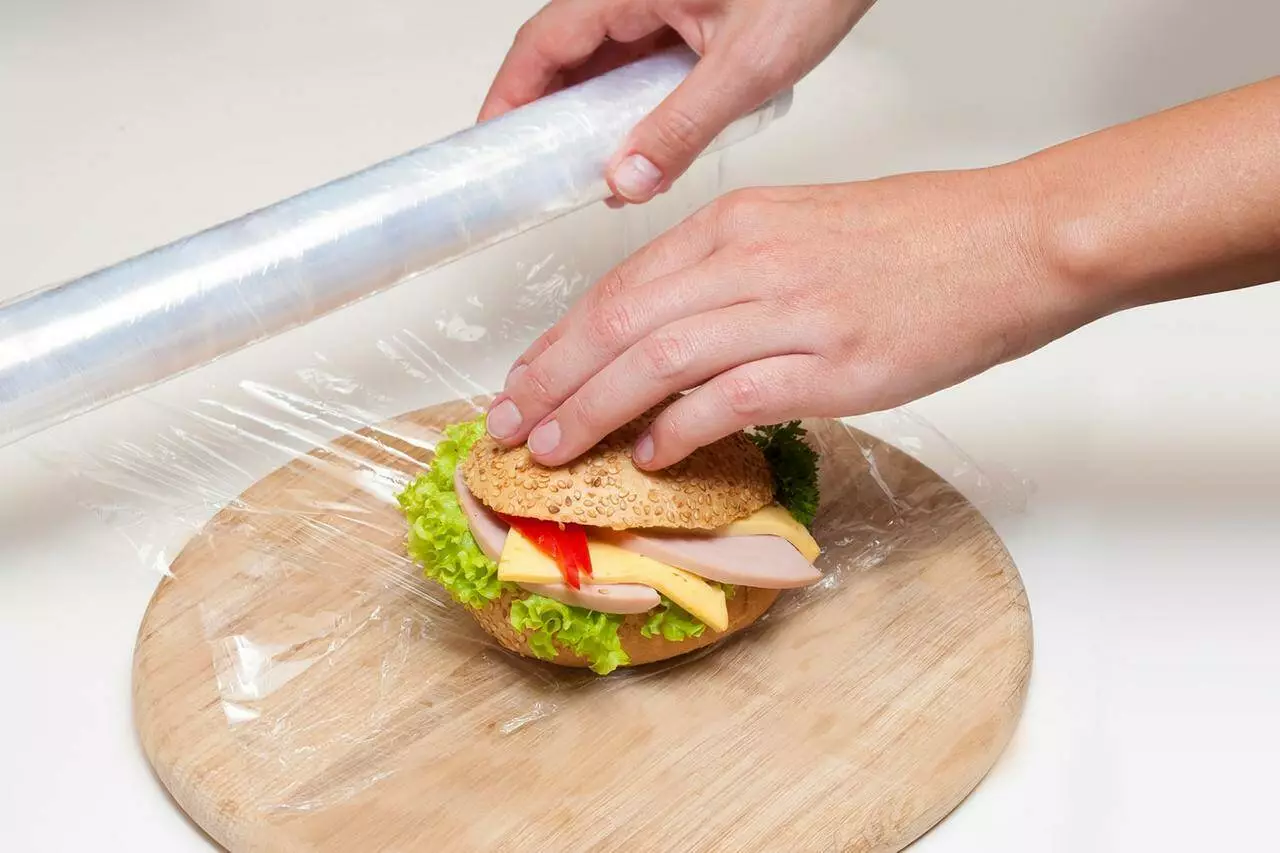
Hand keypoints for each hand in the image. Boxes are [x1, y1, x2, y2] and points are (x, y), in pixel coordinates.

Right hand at [478, 0, 876, 203]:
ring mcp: (662, 2)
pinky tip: (644, 147)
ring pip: (605, 62)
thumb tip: (630, 179)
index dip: (511, 98)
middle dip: (549, 116)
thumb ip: (683, 127)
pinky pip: (642, 62)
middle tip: (538, 172)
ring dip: (595, 117)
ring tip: (590, 173)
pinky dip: (634, 105)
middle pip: (566, 55)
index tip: (495, 147)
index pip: (543, 45)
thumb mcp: (746, 65)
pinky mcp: (689, 15)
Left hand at [485, 165, 1079, 467]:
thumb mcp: (804, 233)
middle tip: (510, 426)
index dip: (560, 343)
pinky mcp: (830, 363)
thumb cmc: (921, 239)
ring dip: (592, 412)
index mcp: (737, 224)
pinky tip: (649, 456)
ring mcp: (788, 310)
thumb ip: (731, 279)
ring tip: (553, 452)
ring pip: (654, 363)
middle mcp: (749, 260)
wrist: (1014, 242)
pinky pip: (727, 399)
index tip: (525, 381)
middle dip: (552, 381)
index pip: (619, 288)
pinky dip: (678, 430)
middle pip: (618, 325)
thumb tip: (673, 342)